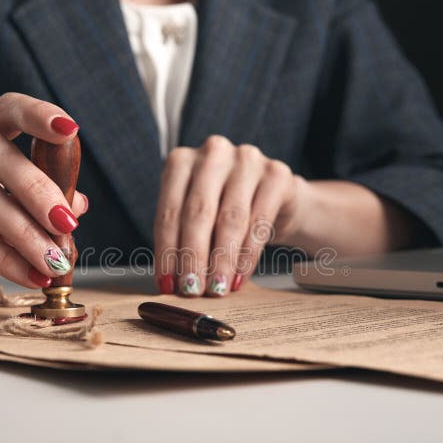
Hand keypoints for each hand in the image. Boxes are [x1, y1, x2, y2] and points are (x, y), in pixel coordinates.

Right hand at [0, 93, 88, 302]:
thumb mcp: (4, 214)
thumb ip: (37, 204)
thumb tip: (79, 203)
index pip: (3, 110)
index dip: (36, 114)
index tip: (71, 129)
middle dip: (37, 187)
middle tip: (67, 223)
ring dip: (27, 233)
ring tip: (54, 262)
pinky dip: (6, 259)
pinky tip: (29, 276)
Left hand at [153, 136, 300, 296]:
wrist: (274, 199)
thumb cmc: (225, 210)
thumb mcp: (196, 218)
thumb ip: (181, 240)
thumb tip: (169, 283)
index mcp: (181, 161)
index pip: (168, 211)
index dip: (167, 251)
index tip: (166, 284)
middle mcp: (213, 153)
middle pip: (198, 212)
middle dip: (194, 258)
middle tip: (192, 290)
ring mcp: (247, 159)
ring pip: (230, 219)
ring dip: (221, 261)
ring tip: (217, 288)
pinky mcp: (276, 174)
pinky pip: (259, 222)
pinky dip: (247, 256)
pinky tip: (239, 277)